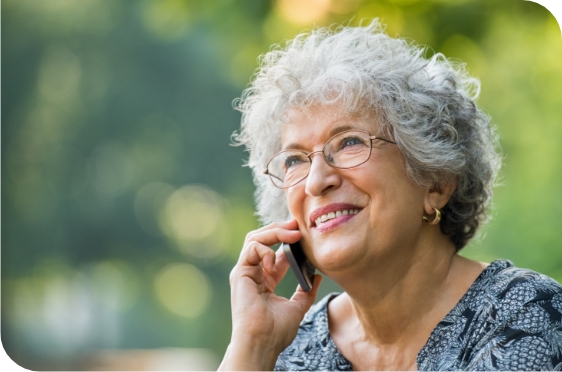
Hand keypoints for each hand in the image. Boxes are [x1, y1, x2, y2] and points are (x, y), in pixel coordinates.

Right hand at [219, 219, 322, 370]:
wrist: (262, 342)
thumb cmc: (276, 331)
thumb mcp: (298, 308)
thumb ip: (306, 292)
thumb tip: (317, 276)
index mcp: (265, 281)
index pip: (276, 252)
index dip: (289, 241)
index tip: (304, 235)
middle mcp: (253, 273)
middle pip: (263, 240)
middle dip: (280, 229)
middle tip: (297, 225)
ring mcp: (245, 272)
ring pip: (255, 239)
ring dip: (275, 232)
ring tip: (292, 235)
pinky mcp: (239, 272)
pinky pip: (252, 248)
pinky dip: (266, 251)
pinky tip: (275, 265)